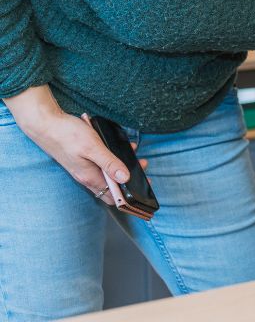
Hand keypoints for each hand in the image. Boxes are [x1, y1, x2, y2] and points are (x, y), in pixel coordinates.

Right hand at [6, 86, 133, 196]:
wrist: (45, 124)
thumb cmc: (67, 135)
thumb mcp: (93, 148)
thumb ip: (109, 163)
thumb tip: (125, 178)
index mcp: (90, 177)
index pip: (112, 197)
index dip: (128, 196)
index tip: (143, 187)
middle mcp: (87, 176)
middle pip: (112, 185)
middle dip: (129, 178)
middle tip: (143, 164)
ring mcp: (83, 167)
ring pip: (107, 172)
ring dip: (122, 165)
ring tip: (134, 152)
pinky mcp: (82, 158)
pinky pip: (101, 163)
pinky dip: (113, 157)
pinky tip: (120, 146)